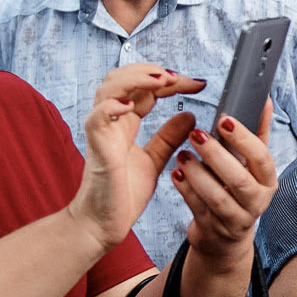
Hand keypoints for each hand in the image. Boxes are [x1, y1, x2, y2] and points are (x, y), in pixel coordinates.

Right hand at [68, 64, 204, 248]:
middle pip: (123, 78)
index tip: (199, 83)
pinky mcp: (97, 147)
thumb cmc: (123, 194)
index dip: (170, 80)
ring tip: (161, 81)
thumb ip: (168, 137)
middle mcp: (112, 122)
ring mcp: (102, 132)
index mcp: (126, 123)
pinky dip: (113, 106)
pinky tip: (132, 105)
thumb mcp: (154, 160)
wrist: (103, 224)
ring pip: (108, 88)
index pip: (145, 88)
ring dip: (135, 79)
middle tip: (178, 77)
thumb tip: (189, 114)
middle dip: (150, 71)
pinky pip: (97, 117)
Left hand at [177, 103, 279, 261]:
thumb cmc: (237, 192)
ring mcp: (235, 220)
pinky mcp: (214, 230)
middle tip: (195, 134)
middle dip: (216, 155)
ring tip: (181, 155)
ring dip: (197, 174)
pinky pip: (198, 210)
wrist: (225, 237)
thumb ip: (257, 134)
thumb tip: (264, 100)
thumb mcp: (250, 166)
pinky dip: (186, 191)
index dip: (244, 139)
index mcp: (267, 181)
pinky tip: (175, 174)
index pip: (262, 158)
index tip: (223, 119)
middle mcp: (256, 202)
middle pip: (239, 179)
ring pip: (217, 197)